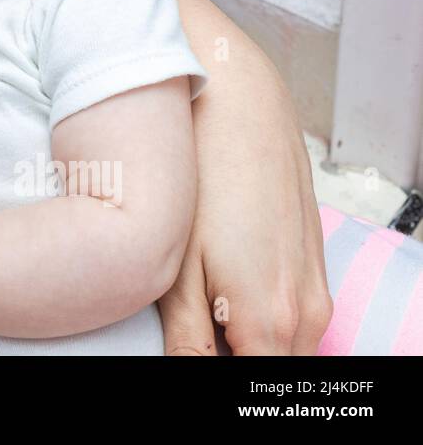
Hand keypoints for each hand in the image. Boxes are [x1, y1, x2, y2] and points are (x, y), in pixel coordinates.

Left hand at [158, 57, 333, 353]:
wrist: (237, 102)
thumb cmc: (199, 174)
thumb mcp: (177, 266)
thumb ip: (189, 338)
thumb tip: (191, 375)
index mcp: (269, 320)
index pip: (250, 387)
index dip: (213, 371)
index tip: (188, 346)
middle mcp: (304, 311)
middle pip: (269, 370)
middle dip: (228, 357)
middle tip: (186, 325)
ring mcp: (314, 285)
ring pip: (282, 344)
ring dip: (243, 338)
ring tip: (197, 299)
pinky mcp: (312, 260)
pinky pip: (290, 314)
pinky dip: (258, 313)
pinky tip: (219, 277)